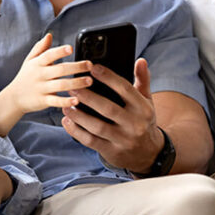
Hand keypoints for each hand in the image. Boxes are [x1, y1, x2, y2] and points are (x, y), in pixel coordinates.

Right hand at [0, 34, 92, 136]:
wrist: (14, 97)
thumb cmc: (25, 76)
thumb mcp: (30, 60)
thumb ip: (40, 47)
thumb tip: (50, 35)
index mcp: (37, 63)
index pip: (49, 55)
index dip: (59, 51)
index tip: (71, 48)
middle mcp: (40, 75)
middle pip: (59, 70)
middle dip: (76, 67)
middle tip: (89, 65)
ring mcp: (41, 88)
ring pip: (61, 85)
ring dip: (76, 83)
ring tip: (89, 81)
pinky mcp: (43, 101)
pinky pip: (56, 101)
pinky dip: (66, 101)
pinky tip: (77, 100)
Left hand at [61, 58, 164, 172]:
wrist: (149, 154)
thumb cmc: (143, 121)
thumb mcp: (147, 101)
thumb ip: (143, 80)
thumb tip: (140, 60)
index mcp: (143, 108)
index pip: (125, 89)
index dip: (108, 77)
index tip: (92, 68)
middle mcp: (134, 124)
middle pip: (108, 108)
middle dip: (88, 97)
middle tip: (72, 86)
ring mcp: (123, 140)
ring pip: (97, 126)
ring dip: (79, 115)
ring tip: (65, 104)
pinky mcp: (112, 152)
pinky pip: (90, 141)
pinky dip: (76, 131)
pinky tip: (67, 120)